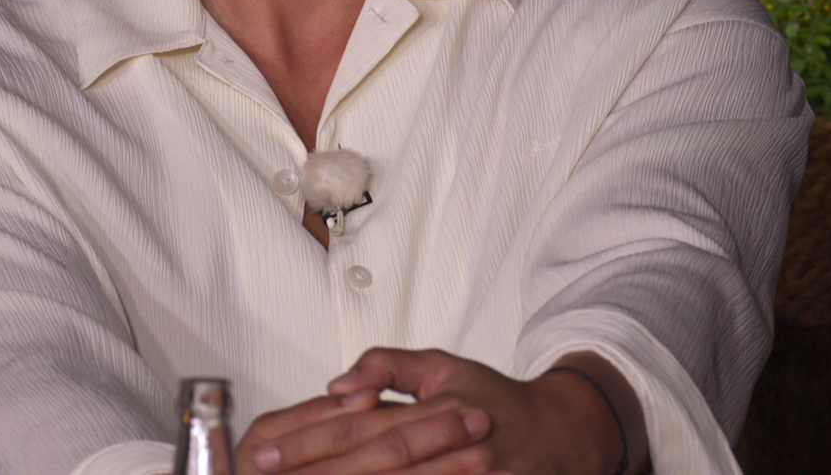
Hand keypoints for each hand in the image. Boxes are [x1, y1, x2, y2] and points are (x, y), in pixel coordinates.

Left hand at [245, 348, 638, 474]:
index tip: (266, 451)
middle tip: (268, 474)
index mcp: (432, 403)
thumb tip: (338, 383)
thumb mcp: (443, 367)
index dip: (309, 437)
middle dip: (316, 470)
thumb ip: (387, 365)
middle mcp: (449, 439)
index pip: (358, 421)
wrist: (564, 434)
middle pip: (373, 460)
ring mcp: (468, 474)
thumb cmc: (495, 401)